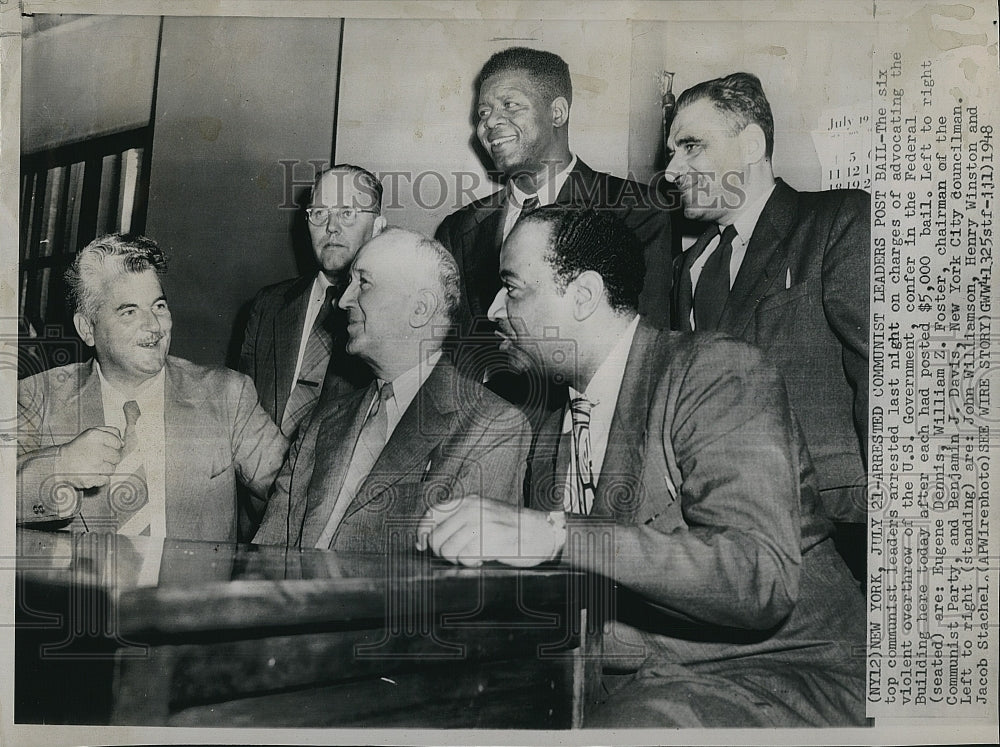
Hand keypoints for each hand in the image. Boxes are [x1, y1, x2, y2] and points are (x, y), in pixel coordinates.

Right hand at [55, 426, 123, 489]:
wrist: (60, 463)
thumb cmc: (80, 447)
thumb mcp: (92, 433)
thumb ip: (111, 432)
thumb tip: (123, 443)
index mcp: (94, 436)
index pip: (117, 442)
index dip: (113, 446)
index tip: (105, 447)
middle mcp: (94, 450)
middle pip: (117, 457)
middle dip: (110, 458)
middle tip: (98, 458)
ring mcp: (92, 465)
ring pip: (112, 469)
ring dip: (105, 469)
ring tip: (94, 466)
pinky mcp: (90, 479)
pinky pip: (106, 479)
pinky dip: (100, 478)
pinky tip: (91, 473)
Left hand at [415, 495, 561, 567]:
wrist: (542, 532)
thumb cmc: (511, 528)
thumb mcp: (483, 514)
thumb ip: (459, 521)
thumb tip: (429, 539)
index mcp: (468, 501)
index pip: (432, 513)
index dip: (422, 532)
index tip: (422, 545)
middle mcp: (472, 509)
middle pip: (437, 537)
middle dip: (442, 553)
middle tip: (458, 556)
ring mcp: (482, 524)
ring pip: (448, 549)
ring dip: (457, 560)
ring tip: (473, 557)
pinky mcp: (491, 540)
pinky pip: (465, 557)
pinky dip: (470, 563)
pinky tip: (482, 559)